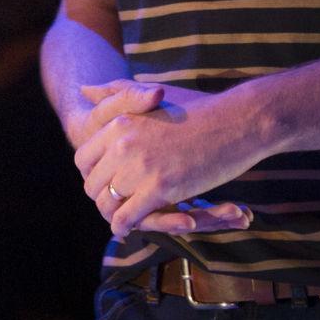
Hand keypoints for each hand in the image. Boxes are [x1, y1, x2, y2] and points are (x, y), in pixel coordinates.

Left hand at [71, 80, 254, 238]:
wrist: (237, 120)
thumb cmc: (198, 108)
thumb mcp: (150, 93)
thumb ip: (116, 92)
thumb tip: (83, 90)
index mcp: (118, 123)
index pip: (83, 158)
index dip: (92, 174)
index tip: (104, 183)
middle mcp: (123, 144)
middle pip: (92, 183)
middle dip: (100, 197)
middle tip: (112, 206)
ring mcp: (141, 166)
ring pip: (108, 202)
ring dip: (112, 214)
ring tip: (119, 220)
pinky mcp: (161, 187)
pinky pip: (128, 216)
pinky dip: (124, 226)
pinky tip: (128, 229)